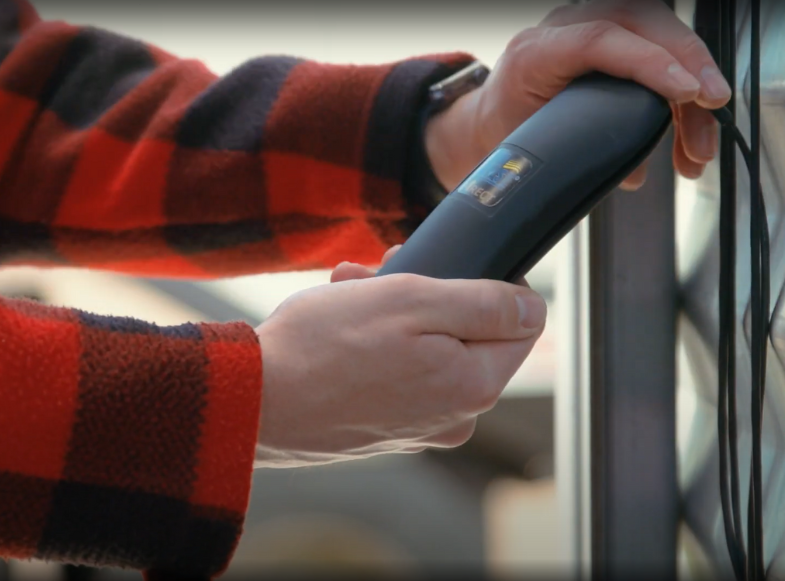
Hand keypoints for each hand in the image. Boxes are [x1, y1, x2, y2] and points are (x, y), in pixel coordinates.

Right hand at [253, 247, 545, 468]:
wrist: (252, 403)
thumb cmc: (324, 347)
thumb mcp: (412, 300)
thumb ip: (484, 303)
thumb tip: (533, 308)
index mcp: (474, 387)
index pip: (523, 324)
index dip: (492, 284)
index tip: (446, 267)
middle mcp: (455, 417)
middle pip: (469, 334)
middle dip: (429, 294)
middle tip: (382, 271)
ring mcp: (419, 428)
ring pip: (429, 349)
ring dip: (394, 312)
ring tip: (349, 292)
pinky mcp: (385, 431)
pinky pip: (398, 374)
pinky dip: (375, 344)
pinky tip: (338, 322)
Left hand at [426, 0, 730, 191]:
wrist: (494, 122)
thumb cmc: (510, 133)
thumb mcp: (534, 146)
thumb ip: (580, 151)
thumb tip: (634, 170)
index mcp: (536, 52)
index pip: (600, 39)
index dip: (649, 63)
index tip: (686, 92)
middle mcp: (564, 28)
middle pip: (642, 25)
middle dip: (690, 64)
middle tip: (712, 106)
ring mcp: (588, 24)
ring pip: (659, 36)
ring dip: (692, 88)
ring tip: (699, 147)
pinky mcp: (611, 36)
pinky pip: (657, 49)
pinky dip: (681, 93)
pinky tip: (689, 137)